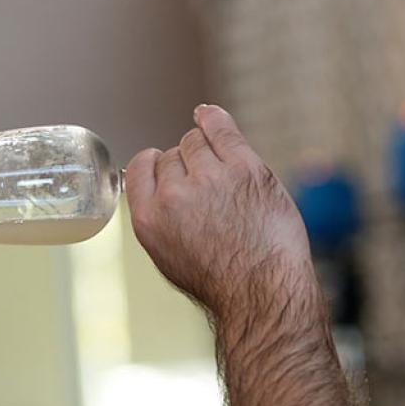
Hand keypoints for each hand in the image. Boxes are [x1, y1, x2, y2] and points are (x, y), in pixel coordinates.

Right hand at [126, 105, 312, 316]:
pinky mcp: (245, 167)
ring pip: (197, 142)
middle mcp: (174, 194)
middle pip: (173, 155)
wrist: (262, 291)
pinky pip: (221, 129)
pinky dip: (213, 118)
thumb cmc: (223, 281)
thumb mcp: (170, 258)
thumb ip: (160, 218)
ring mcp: (210, 177)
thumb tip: (159, 189)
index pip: (141, 167)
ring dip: (206, 150)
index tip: (168, 169)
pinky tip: (208, 114)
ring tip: (221, 170)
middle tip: (210, 191)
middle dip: (188, 167)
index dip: (156, 165)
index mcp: (149, 218)